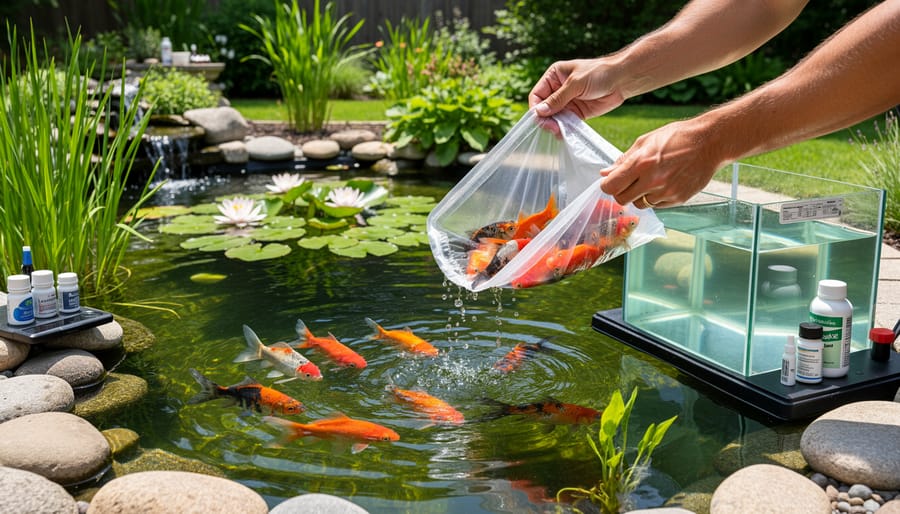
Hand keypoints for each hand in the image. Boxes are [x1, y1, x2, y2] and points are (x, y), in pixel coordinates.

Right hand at [528, 58, 625, 135]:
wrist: (622, 80)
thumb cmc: (599, 73)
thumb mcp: (575, 83)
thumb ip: (558, 98)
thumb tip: (539, 111)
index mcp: (554, 76)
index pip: (537, 94)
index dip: (536, 107)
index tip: (540, 118)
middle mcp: (558, 90)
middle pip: (544, 109)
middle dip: (546, 119)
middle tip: (552, 128)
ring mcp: (567, 102)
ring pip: (554, 118)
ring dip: (554, 126)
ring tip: (559, 132)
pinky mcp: (577, 113)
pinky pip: (566, 123)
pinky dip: (564, 129)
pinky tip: (564, 133)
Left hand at [599, 118, 729, 208]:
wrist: (710, 142)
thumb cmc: (677, 137)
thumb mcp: (646, 141)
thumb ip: (624, 159)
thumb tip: (605, 173)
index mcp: (641, 163)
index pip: (610, 186)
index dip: (608, 185)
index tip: (611, 181)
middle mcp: (652, 180)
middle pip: (622, 200)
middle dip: (621, 192)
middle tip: (629, 182)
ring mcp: (666, 192)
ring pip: (640, 204)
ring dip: (640, 195)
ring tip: (652, 179)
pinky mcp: (678, 199)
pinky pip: (657, 205)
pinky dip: (656, 197)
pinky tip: (665, 182)